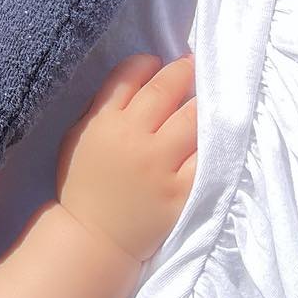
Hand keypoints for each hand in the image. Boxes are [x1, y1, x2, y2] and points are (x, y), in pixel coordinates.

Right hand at [55, 54, 196, 264]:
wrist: (95, 236)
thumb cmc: (84, 182)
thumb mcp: (80, 134)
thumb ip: (103, 105)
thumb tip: (137, 76)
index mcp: (104, 121)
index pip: (128, 76)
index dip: (147, 63)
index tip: (158, 61)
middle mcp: (133, 137)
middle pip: (164, 91)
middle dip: (182, 71)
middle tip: (194, 63)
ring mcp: (160, 165)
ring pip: (191, 119)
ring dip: (203, 101)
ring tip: (211, 93)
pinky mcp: (182, 192)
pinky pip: (205, 158)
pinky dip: (213, 141)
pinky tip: (217, 131)